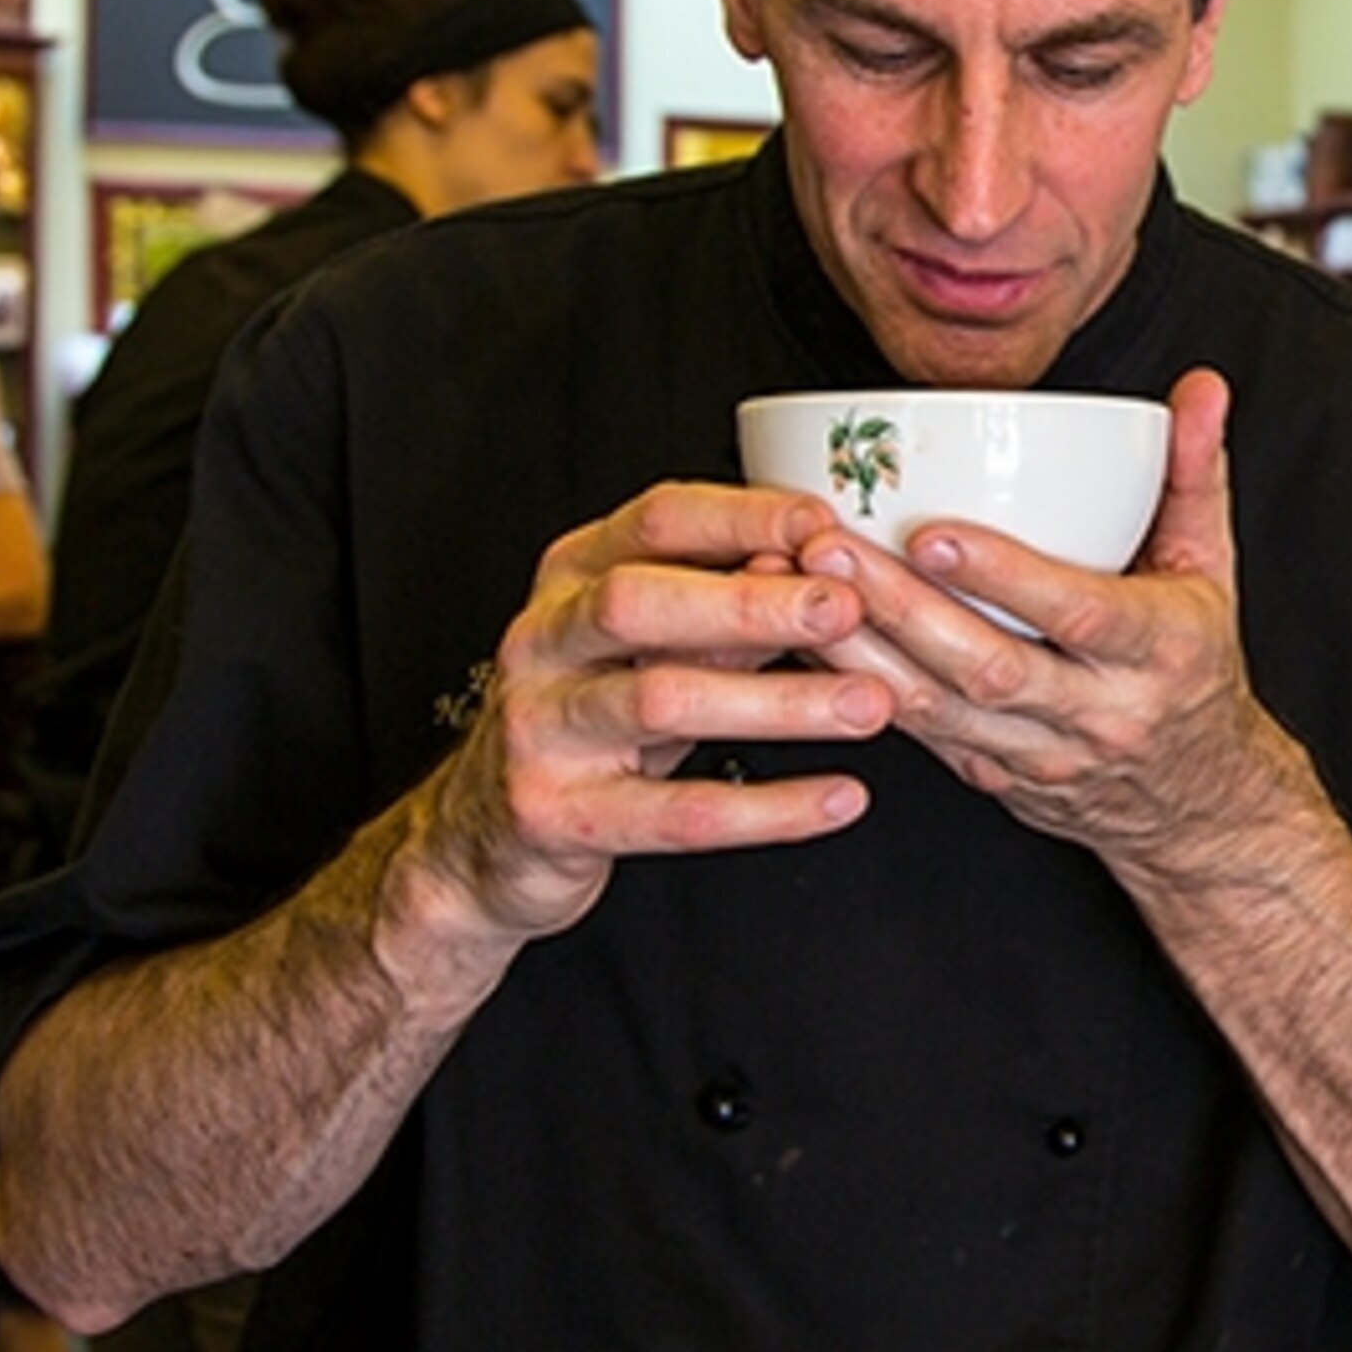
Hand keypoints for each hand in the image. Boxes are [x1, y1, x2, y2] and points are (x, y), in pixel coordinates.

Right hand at [420, 484, 897, 942]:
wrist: (483, 833)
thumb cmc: (591, 714)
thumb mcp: (650, 644)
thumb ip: (725, 604)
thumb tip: (822, 569)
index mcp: (572, 576)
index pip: (655, 521)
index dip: (743, 518)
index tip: (826, 525)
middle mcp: (544, 640)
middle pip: (640, 602)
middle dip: (750, 602)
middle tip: (846, 608)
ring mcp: (540, 727)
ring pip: (659, 700)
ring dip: (776, 701)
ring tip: (868, 706)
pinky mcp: (556, 815)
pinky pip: (674, 813)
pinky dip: (767, 809)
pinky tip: (840, 798)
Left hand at [793, 369, 1323, 882]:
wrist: (1196, 802)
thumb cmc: (1194, 667)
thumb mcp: (1211, 570)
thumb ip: (1194, 474)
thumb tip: (1200, 388)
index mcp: (1159, 652)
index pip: (1079, 612)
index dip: (1003, 575)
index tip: (931, 531)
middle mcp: (1100, 712)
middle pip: (987, 665)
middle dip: (899, 606)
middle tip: (826, 546)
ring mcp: (1040, 753)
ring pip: (936, 708)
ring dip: (855, 649)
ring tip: (793, 588)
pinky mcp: (991, 775)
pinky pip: (916, 734)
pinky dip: (855, 685)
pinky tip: (803, 641)